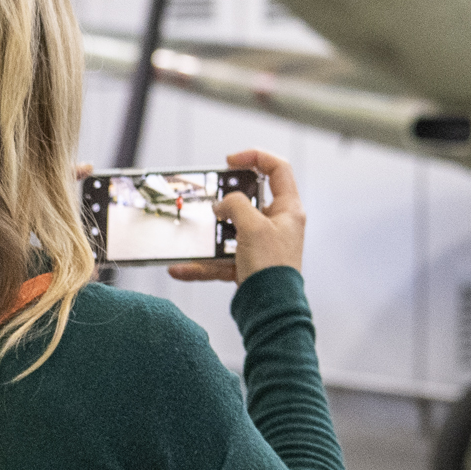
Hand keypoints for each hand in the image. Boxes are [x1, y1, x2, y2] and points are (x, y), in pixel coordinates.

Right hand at [169, 149, 306, 284]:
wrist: (271, 311)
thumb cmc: (272, 268)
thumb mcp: (253, 227)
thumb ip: (236, 206)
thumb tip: (224, 205)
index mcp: (289, 209)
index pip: (278, 169)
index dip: (255, 157)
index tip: (230, 161)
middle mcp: (278, 224)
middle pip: (250, 201)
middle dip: (225, 202)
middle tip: (209, 200)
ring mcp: (262, 245)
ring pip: (231, 232)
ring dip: (209, 237)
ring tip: (191, 238)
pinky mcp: (249, 264)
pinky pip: (222, 259)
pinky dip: (203, 264)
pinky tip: (181, 269)